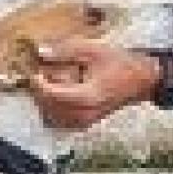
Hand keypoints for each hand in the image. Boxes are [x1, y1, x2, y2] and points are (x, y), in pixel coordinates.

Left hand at [27, 40, 160, 129]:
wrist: (139, 80)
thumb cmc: (119, 63)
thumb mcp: (93, 50)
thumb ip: (66, 50)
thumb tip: (41, 52)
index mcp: (88, 96)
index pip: (53, 94)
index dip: (39, 84)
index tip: (34, 72)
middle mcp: (86, 113)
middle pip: (49, 107)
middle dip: (39, 92)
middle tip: (38, 76)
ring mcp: (85, 121)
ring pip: (52, 116)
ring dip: (44, 101)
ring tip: (46, 84)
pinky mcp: (84, 123)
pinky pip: (59, 120)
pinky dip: (52, 109)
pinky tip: (55, 95)